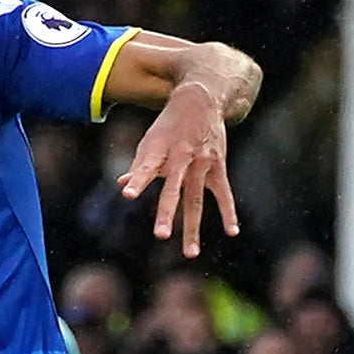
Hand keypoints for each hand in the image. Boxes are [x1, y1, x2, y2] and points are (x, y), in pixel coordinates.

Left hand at [117, 67, 249, 258]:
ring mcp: (201, 163)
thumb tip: (121, 184)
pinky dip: (229, 212)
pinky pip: (224, 193)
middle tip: (161, 235)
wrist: (201, 100)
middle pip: (174, 190)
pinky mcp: (218, 166)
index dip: (137, 180)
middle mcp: (181, 157)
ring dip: (193, 227)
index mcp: (160, 150)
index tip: (127, 193)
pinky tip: (232, 231)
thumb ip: (139, 165)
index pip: (146, 167)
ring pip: (197, 200)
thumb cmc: (169, 124)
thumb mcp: (150, 139)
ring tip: (190, 253)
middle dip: (167, 212)